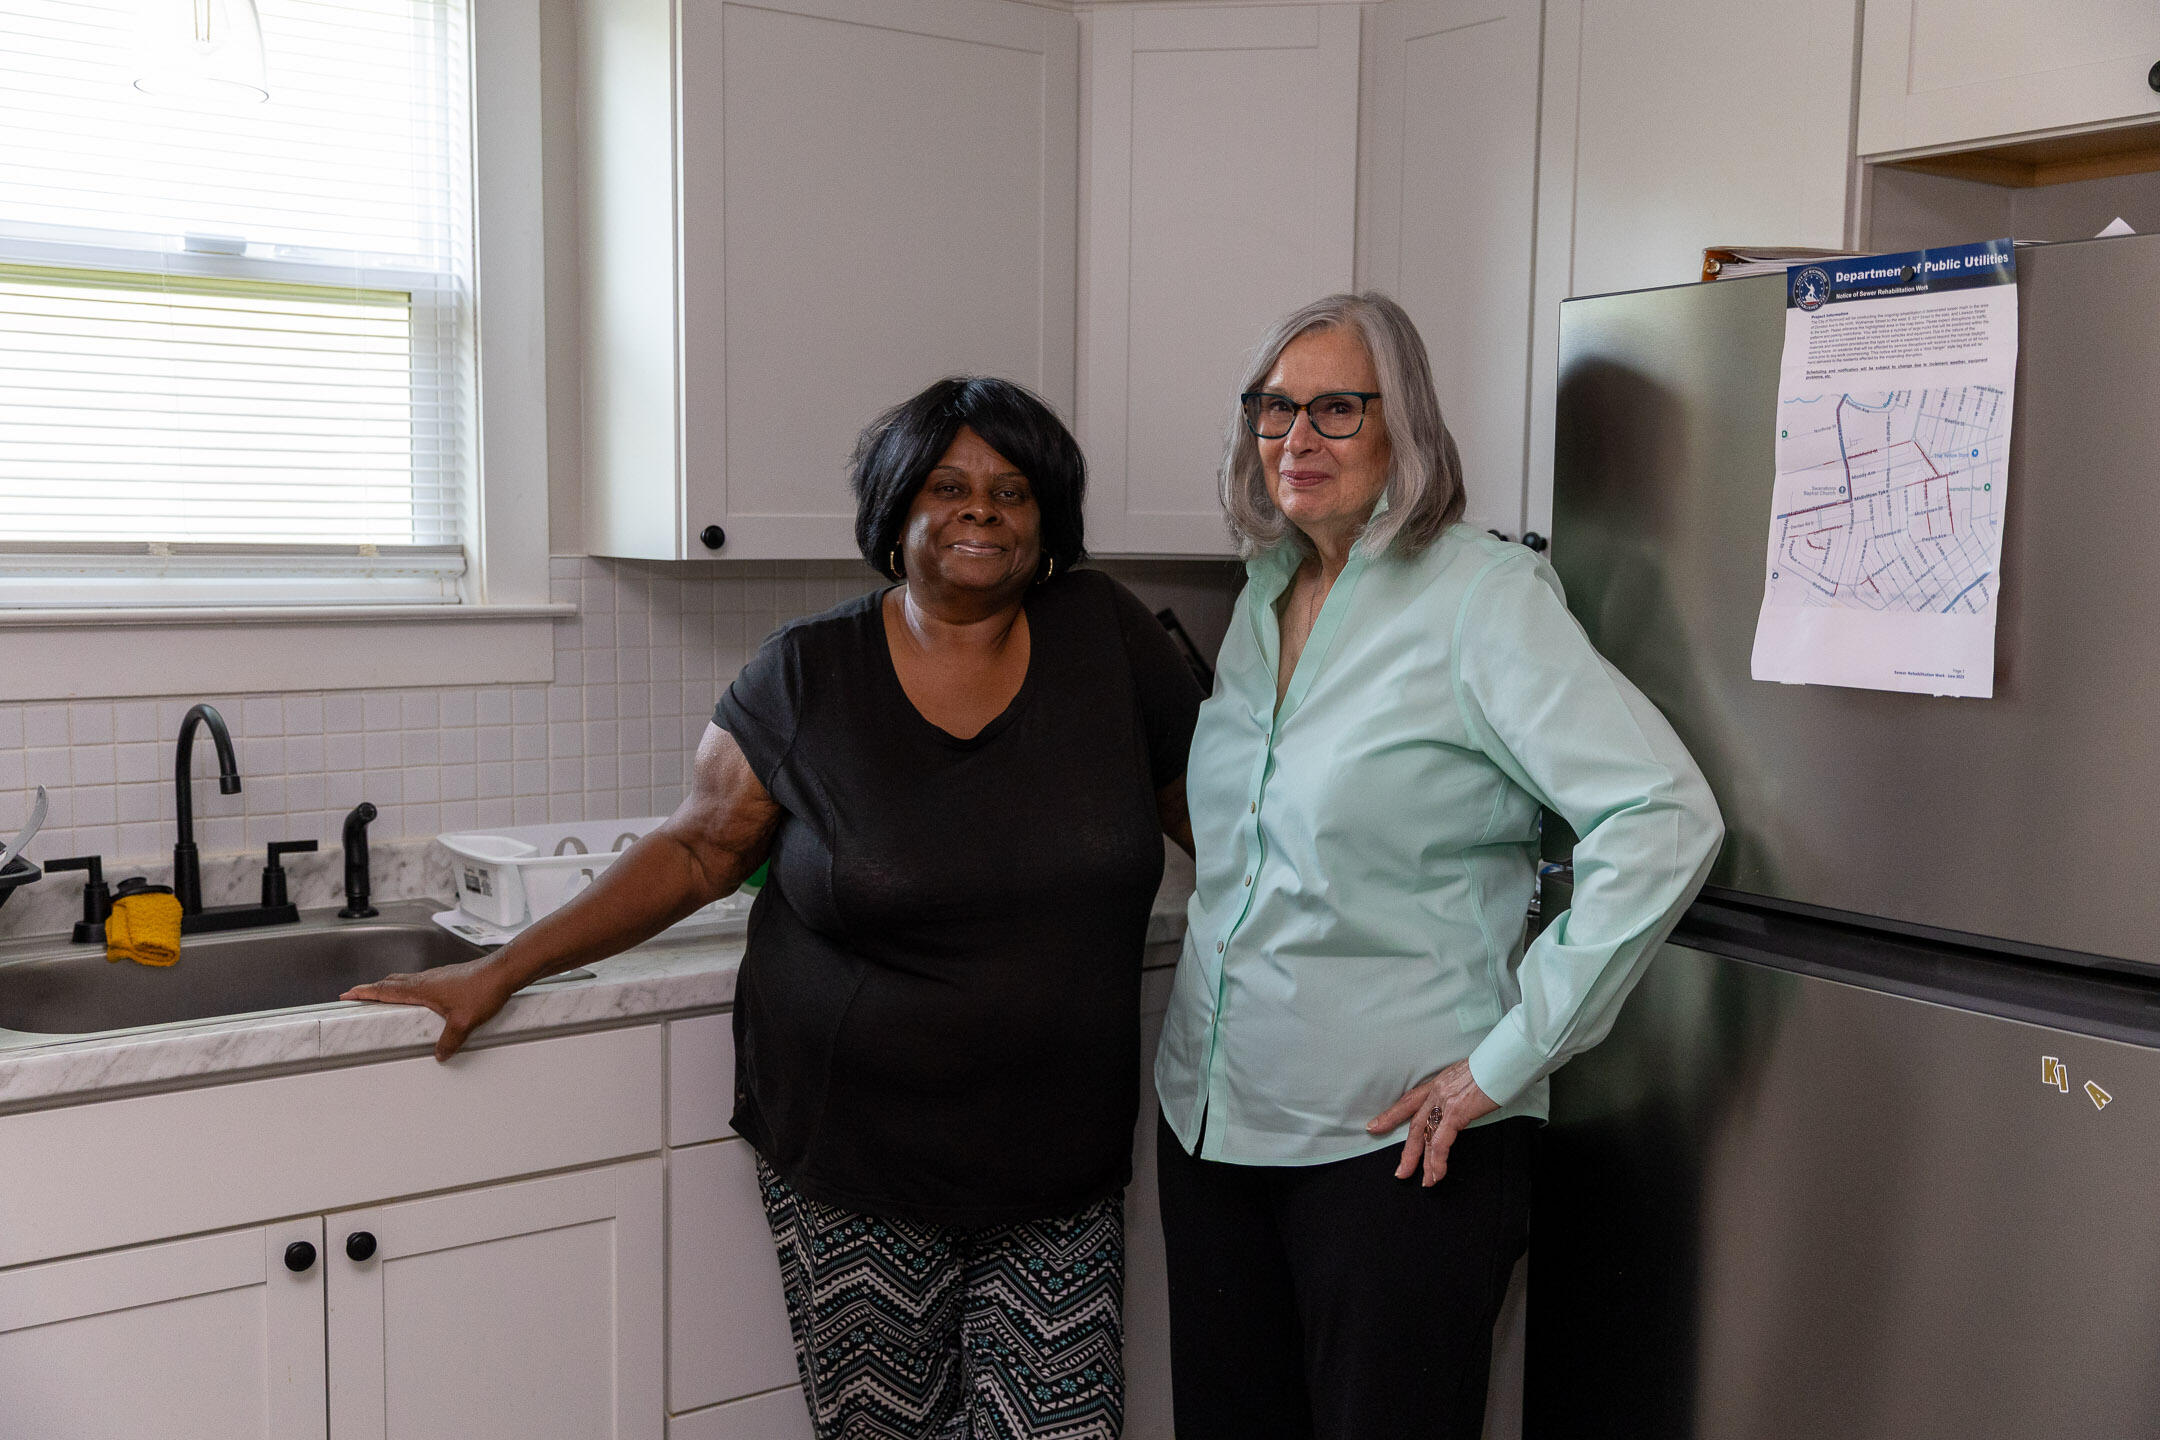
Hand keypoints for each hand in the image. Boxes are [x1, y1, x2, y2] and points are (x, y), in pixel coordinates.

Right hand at [342, 958, 513, 1062]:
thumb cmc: (483, 990)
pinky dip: (409, 988)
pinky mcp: (448, 977)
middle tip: (359, 996)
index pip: (385, 990)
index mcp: (421, 989)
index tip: (347, 994)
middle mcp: (426, 979)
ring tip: (383, 997)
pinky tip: (418, 998)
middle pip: (391, 982)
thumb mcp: (463, 1022)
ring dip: (391, 987)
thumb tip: (440, 1054)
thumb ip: (449, 1041)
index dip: (365, 992)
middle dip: (372, 989)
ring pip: (406, 980)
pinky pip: (420, 982)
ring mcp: (437, 976)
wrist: (504, 972)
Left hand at [1366, 1059, 1497, 1185]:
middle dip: (1407, 1150)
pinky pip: (1440, 1142)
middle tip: (1400, 1171)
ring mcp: (1444, 1101)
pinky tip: (1437, 1174)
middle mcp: (1437, 1091)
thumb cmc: (1494, 1067)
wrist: (1504, 1059)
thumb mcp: (1470, 1077)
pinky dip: (1438, 1161)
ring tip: (1424, 1182)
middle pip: (1414, 1124)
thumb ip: (1460, 1092)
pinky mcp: (1456, 1112)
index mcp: (1439, 1083)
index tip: (1375, 1126)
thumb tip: (1464, 1102)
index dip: (1391, 1115)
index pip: (1409, 1101)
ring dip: (1424, 1163)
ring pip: (1425, 1137)